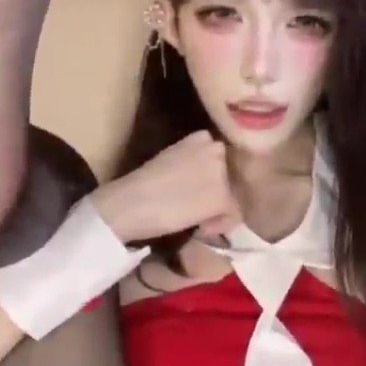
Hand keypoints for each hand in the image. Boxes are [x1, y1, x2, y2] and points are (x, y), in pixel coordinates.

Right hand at [93, 132, 239, 243]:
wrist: (131, 203)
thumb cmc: (140, 185)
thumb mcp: (170, 160)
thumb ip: (190, 163)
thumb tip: (201, 182)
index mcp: (200, 137)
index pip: (220, 156)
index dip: (213, 174)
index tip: (198, 187)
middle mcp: (216, 149)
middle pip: (231, 176)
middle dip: (218, 191)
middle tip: (199, 206)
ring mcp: (221, 173)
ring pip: (234, 197)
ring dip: (218, 209)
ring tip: (199, 219)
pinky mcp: (222, 197)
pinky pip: (233, 216)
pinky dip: (219, 225)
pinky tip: (201, 228)